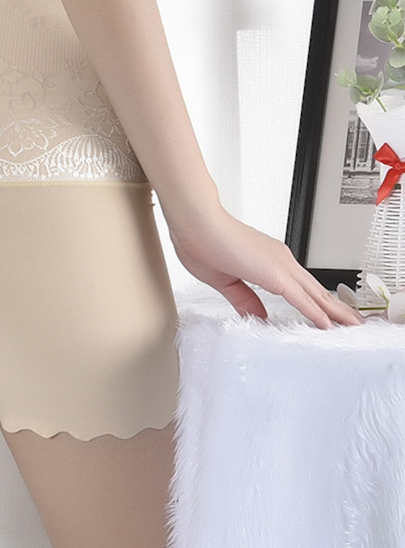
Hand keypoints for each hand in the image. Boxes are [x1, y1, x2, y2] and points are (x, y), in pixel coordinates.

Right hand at [167, 208, 363, 328]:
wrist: (194, 222)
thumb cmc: (200, 241)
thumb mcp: (224, 279)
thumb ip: (243, 298)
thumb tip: (258, 314)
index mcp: (267, 259)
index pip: (299, 285)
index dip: (315, 300)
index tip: (326, 313)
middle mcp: (279, 259)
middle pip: (314, 289)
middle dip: (335, 307)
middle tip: (352, 321)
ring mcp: (279, 264)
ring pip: (315, 293)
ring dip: (334, 311)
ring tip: (352, 325)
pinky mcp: (274, 273)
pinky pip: (302, 299)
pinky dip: (316, 313)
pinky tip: (327, 325)